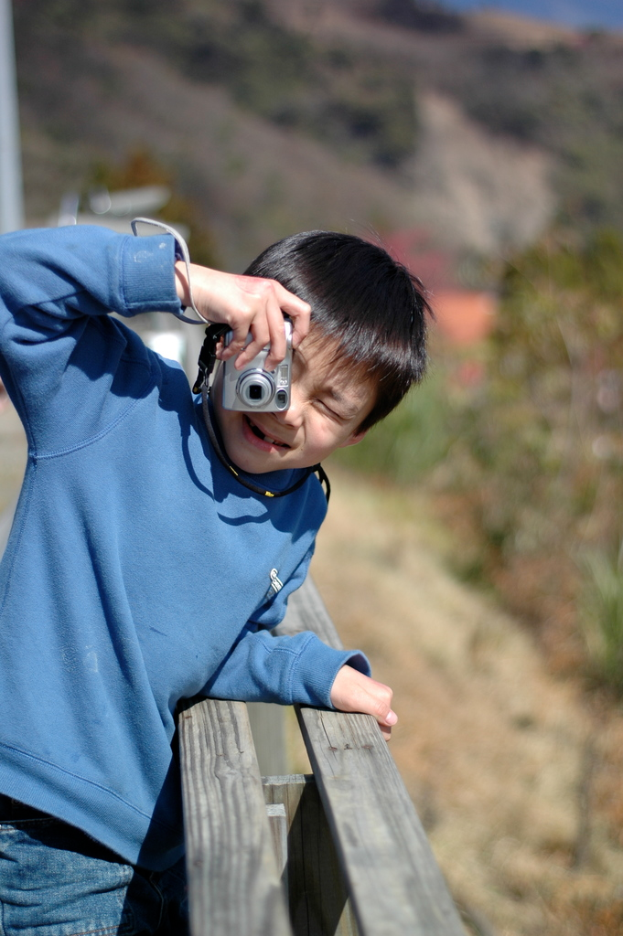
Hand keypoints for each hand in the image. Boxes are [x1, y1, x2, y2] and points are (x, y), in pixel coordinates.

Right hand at [174, 262, 310, 370]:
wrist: (197, 284)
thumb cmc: (220, 293)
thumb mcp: (250, 297)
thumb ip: (263, 313)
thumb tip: (272, 342)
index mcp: (273, 289)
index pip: (302, 310)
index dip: (302, 331)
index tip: (294, 343)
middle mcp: (268, 293)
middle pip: (282, 332)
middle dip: (276, 355)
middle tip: (270, 365)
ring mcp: (256, 302)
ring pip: (263, 340)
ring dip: (250, 355)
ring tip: (241, 362)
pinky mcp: (242, 312)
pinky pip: (242, 340)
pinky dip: (233, 351)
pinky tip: (226, 353)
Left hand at [330, 666, 396, 740]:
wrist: (327, 676)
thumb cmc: (340, 687)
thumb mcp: (357, 699)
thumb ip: (376, 708)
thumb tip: (393, 720)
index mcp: (386, 697)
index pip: (387, 727)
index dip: (374, 732)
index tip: (360, 727)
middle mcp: (384, 697)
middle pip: (382, 725)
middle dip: (370, 727)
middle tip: (354, 721)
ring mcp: (376, 698)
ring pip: (375, 721)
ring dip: (364, 723)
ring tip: (351, 717)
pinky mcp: (368, 699)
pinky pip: (369, 715)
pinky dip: (361, 718)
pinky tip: (351, 714)